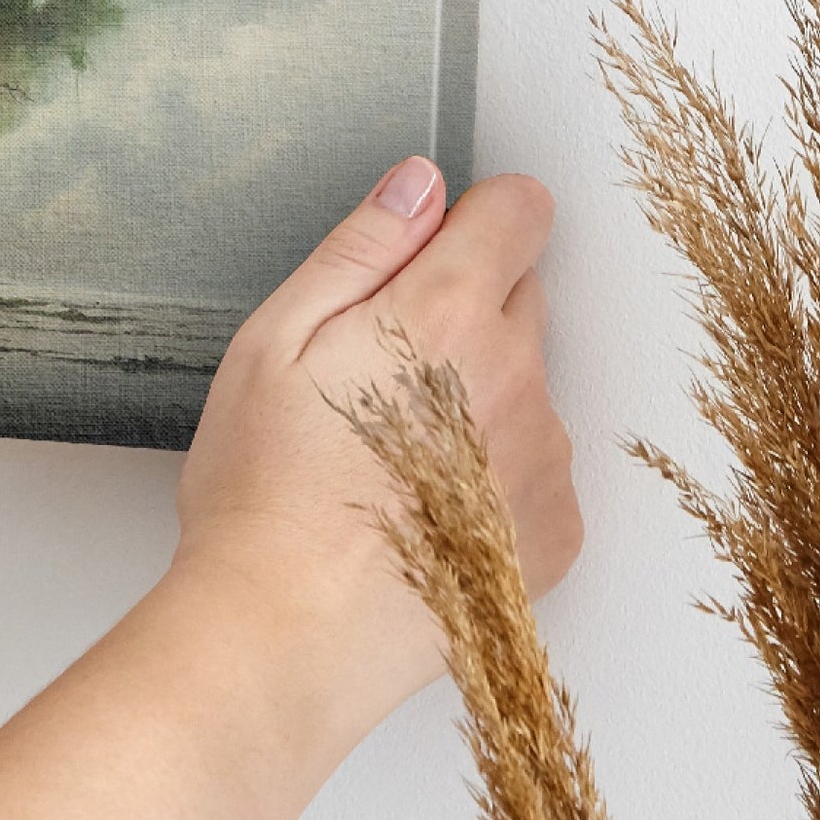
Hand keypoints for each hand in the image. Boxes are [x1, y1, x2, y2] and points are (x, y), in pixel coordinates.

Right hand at [173, 159, 581, 743]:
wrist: (287, 636)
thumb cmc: (264, 490)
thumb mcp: (275, 339)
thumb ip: (361, 248)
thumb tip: (420, 184)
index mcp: (447, 313)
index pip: (521, 210)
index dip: (472, 218)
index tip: (428, 253)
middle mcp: (518, 376)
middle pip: (522, 295)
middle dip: (463, 309)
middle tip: (376, 371)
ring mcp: (544, 459)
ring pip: (526, 384)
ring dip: (478, 395)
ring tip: (389, 455)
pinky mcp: (555, 533)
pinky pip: (536, 466)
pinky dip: (493, 474)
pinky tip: (422, 508)